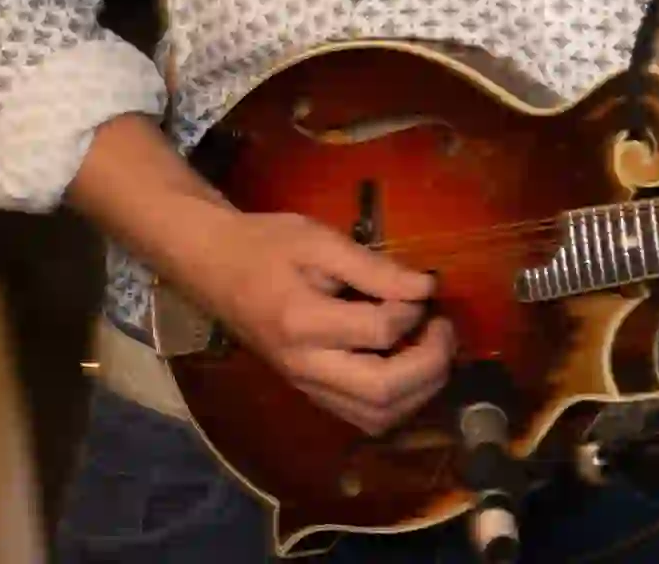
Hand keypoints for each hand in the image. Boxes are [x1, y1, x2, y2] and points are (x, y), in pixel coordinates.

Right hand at [187, 210, 448, 436]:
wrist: (214, 267)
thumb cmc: (266, 246)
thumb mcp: (319, 241)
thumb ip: (374, 267)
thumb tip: (425, 287)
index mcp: (303, 323)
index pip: (380, 333)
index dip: (415, 310)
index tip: (424, 286)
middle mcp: (305, 366)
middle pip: (382, 393)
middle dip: (431, 365)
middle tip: (444, 327)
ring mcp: (305, 385)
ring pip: (376, 417)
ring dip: (420, 389)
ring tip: (432, 347)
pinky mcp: (310, 391)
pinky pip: (362, 416)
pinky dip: (398, 400)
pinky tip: (409, 364)